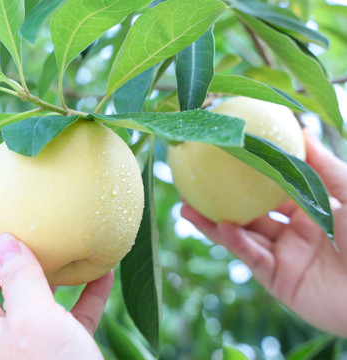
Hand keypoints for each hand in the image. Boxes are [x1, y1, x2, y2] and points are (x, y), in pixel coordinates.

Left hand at [0, 191, 113, 359]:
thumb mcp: (35, 321)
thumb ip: (20, 278)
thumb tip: (7, 240)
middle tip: (11, 209)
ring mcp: (26, 342)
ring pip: (28, 292)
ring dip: (43, 266)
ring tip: (54, 237)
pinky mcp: (56, 350)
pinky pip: (66, 313)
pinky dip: (82, 293)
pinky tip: (102, 273)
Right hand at [182, 129, 346, 336]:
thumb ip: (323, 165)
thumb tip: (301, 128)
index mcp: (311, 211)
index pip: (272, 189)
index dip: (248, 174)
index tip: (225, 156)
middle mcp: (294, 233)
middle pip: (249, 212)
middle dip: (219, 199)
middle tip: (192, 181)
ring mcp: (285, 257)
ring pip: (242, 236)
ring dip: (213, 223)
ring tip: (185, 207)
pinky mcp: (279, 281)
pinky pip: (253, 258)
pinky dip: (237, 242)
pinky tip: (222, 226)